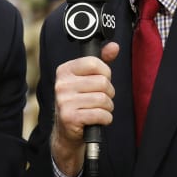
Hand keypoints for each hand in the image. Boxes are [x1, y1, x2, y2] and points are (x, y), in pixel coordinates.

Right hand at [51, 42, 118, 176]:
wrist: (66, 130)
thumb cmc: (79, 101)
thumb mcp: (87, 79)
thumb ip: (101, 61)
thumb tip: (114, 47)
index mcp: (64, 71)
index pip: (94, 63)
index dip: (105, 73)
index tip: (102, 80)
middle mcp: (61, 84)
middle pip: (102, 82)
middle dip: (108, 93)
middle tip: (101, 98)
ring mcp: (64, 101)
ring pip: (103, 99)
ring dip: (107, 107)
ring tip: (99, 109)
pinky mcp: (70, 117)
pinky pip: (101, 114)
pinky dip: (105, 118)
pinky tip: (98, 119)